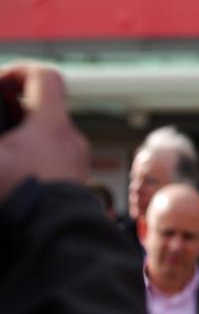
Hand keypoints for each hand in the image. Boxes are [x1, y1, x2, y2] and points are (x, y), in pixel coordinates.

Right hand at [0, 62, 89, 201]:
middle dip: (15, 114)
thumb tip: (4, 140)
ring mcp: (77, 162)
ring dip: (24, 140)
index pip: (45, 77)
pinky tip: (15, 177)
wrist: (51, 240)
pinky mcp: (77, 183)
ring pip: (48, 138)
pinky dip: (34, 160)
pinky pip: (54, 160)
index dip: (19, 72)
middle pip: (44, 110)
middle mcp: (71, 139)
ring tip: (4, 156)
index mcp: (52, 125)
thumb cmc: (19, 198)